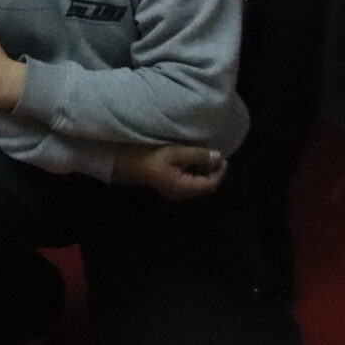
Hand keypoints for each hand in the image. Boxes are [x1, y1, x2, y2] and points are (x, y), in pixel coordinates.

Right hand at [114, 143, 228, 200]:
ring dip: (204, 171)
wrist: (122, 160)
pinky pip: (189, 181)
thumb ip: (197, 155)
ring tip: (205, 155)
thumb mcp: (174, 152)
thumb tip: (217, 156)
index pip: (210, 184)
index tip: (223, 157)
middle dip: (213, 172)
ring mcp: (174, 189)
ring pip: (197, 184)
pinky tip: (192, 160)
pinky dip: (195, 171)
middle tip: (215, 155)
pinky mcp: (169, 184)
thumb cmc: (147, 155)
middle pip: (205, 186)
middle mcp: (180, 192)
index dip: (220, 172)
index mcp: (183, 187)